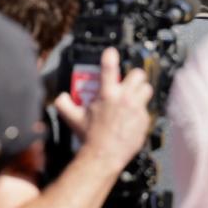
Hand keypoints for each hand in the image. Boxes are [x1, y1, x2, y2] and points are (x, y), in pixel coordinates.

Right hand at [52, 47, 153, 171]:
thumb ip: (64, 104)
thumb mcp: (73, 118)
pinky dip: (139, 111)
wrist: (104, 155)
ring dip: (141, 91)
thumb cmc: (90, 137)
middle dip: (134, 76)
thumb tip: (61, 97)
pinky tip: (132, 118)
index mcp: (107, 94)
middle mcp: (124, 98)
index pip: (109, 68)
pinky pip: (146, 109)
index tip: (112, 52)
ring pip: (147, 89)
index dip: (110, 56)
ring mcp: (136, 108)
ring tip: (133, 97)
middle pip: (138, 74)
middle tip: (128, 82)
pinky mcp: (144, 119)